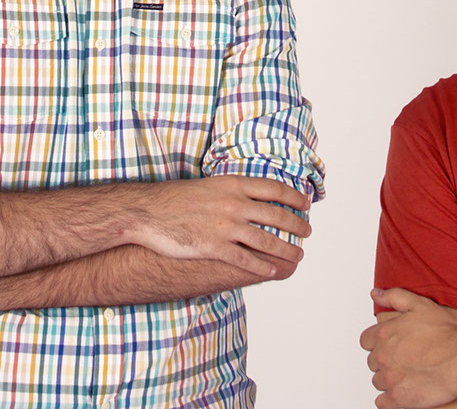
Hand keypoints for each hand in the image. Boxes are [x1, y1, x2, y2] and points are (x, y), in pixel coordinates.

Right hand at [129, 176, 310, 276]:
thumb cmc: (175, 198)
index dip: (294, 197)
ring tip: (298, 255)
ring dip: (286, 249)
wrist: (149, 212)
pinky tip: (272, 271)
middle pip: (276, 215)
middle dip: (296, 225)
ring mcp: (225, 226)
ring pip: (266, 241)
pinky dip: (262, 267)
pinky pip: (244, 260)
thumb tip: (248, 197)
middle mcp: (234, 204)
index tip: (306, 203)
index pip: (274, 188)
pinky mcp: (213, 247)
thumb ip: (231, 191)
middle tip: (308, 231)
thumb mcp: (209, 185)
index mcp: (233, 184)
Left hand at [360, 288, 456, 408]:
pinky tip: (401, 393)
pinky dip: (389, 399)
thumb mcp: (419, 304)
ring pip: (378, 381)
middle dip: (384, 360)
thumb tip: (376, 294)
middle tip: (401, 359)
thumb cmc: (444, 333)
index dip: (377, 342)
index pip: (366, 341)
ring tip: (406, 375)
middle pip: (373, 362)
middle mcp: (383, 357)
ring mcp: (390, 379)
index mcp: (384, 334)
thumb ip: (394, 297)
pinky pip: (383, 402)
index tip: (388, 344)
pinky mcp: (399, 398)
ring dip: (388, 379)